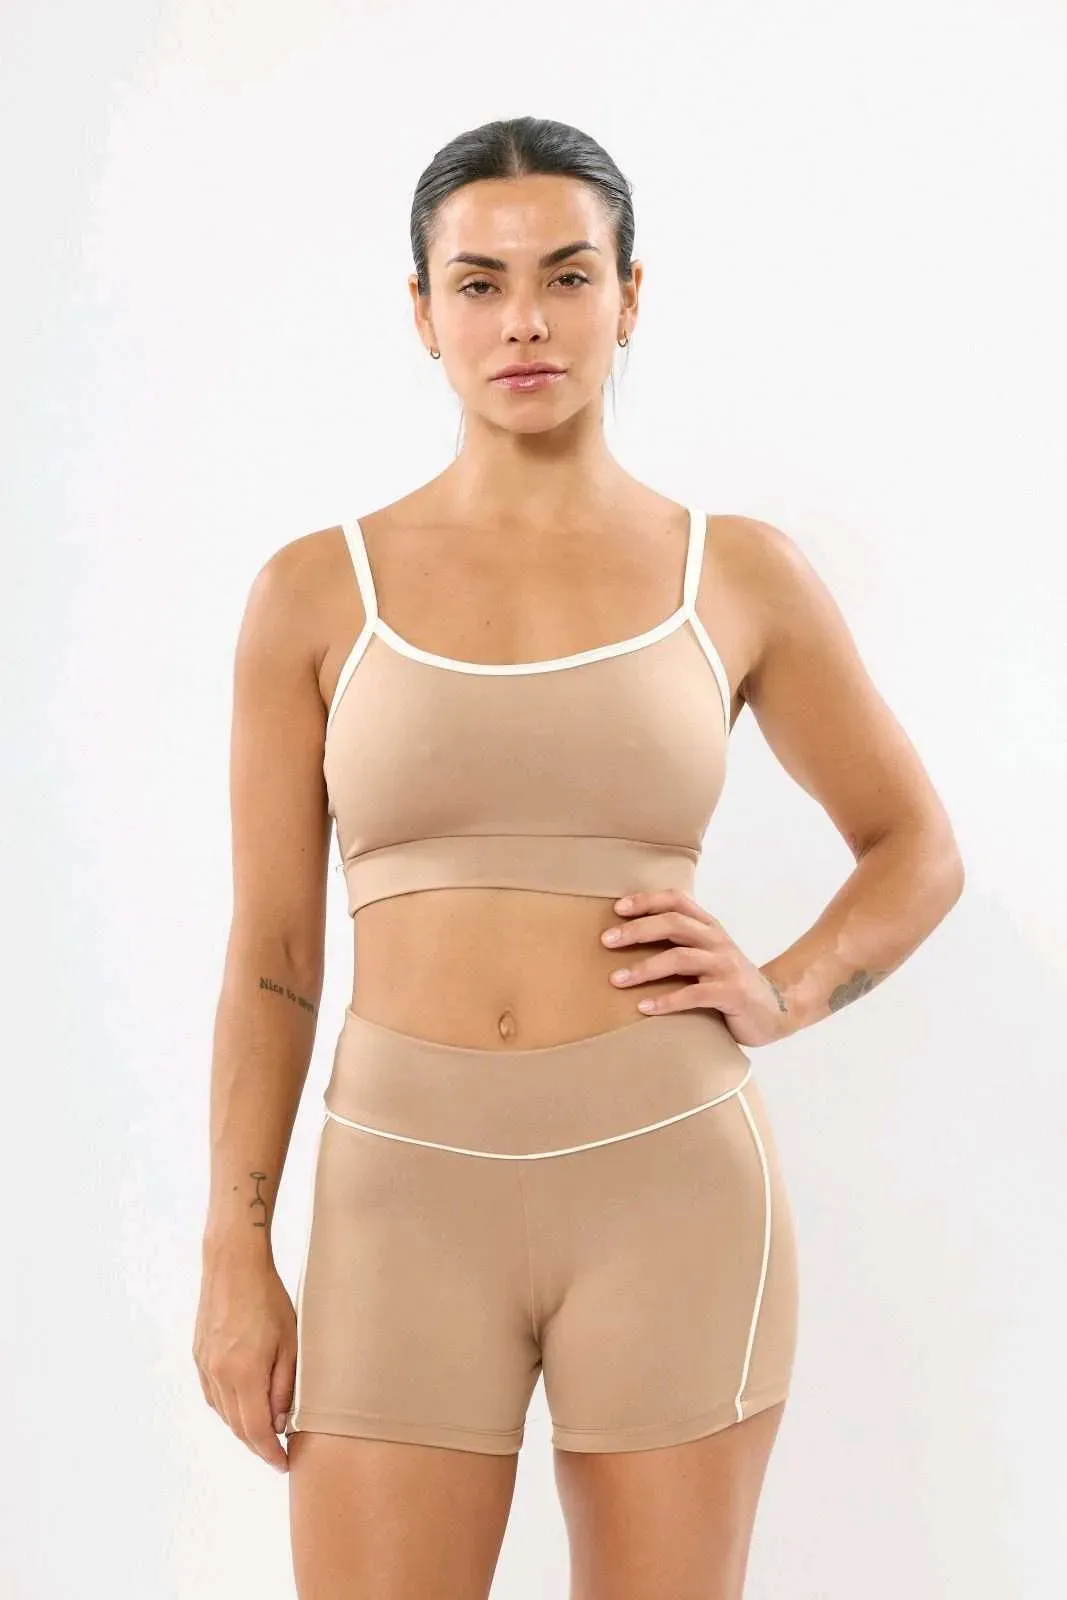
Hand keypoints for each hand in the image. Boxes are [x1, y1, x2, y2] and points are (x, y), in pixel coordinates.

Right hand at [193, 1250, 295, 1473]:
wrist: (233, 1265)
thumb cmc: (269, 1299)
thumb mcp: (290, 1342)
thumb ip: (284, 1386)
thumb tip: (277, 1423)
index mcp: (244, 1373)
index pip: (256, 1431)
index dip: (269, 1453)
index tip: (283, 1465)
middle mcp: (219, 1374)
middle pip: (237, 1427)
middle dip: (258, 1445)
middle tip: (277, 1453)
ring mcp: (204, 1365)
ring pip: (223, 1412)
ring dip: (242, 1427)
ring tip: (264, 1431)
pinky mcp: (198, 1355)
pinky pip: (212, 1394)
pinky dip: (228, 1407)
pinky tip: (243, 1404)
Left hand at [601, 888, 792, 1048]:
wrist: (775, 1010)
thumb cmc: (728, 983)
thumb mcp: (706, 956)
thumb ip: (679, 945)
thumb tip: (626, 940)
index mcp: (709, 927)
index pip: (677, 900)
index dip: (647, 900)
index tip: (616, 908)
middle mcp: (717, 941)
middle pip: (674, 923)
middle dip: (637, 929)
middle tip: (606, 940)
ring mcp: (725, 967)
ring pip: (680, 957)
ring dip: (644, 968)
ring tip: (616, 979)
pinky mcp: (731, 993)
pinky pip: (694, 994)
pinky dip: (667, 1000)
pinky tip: (644, 1007)